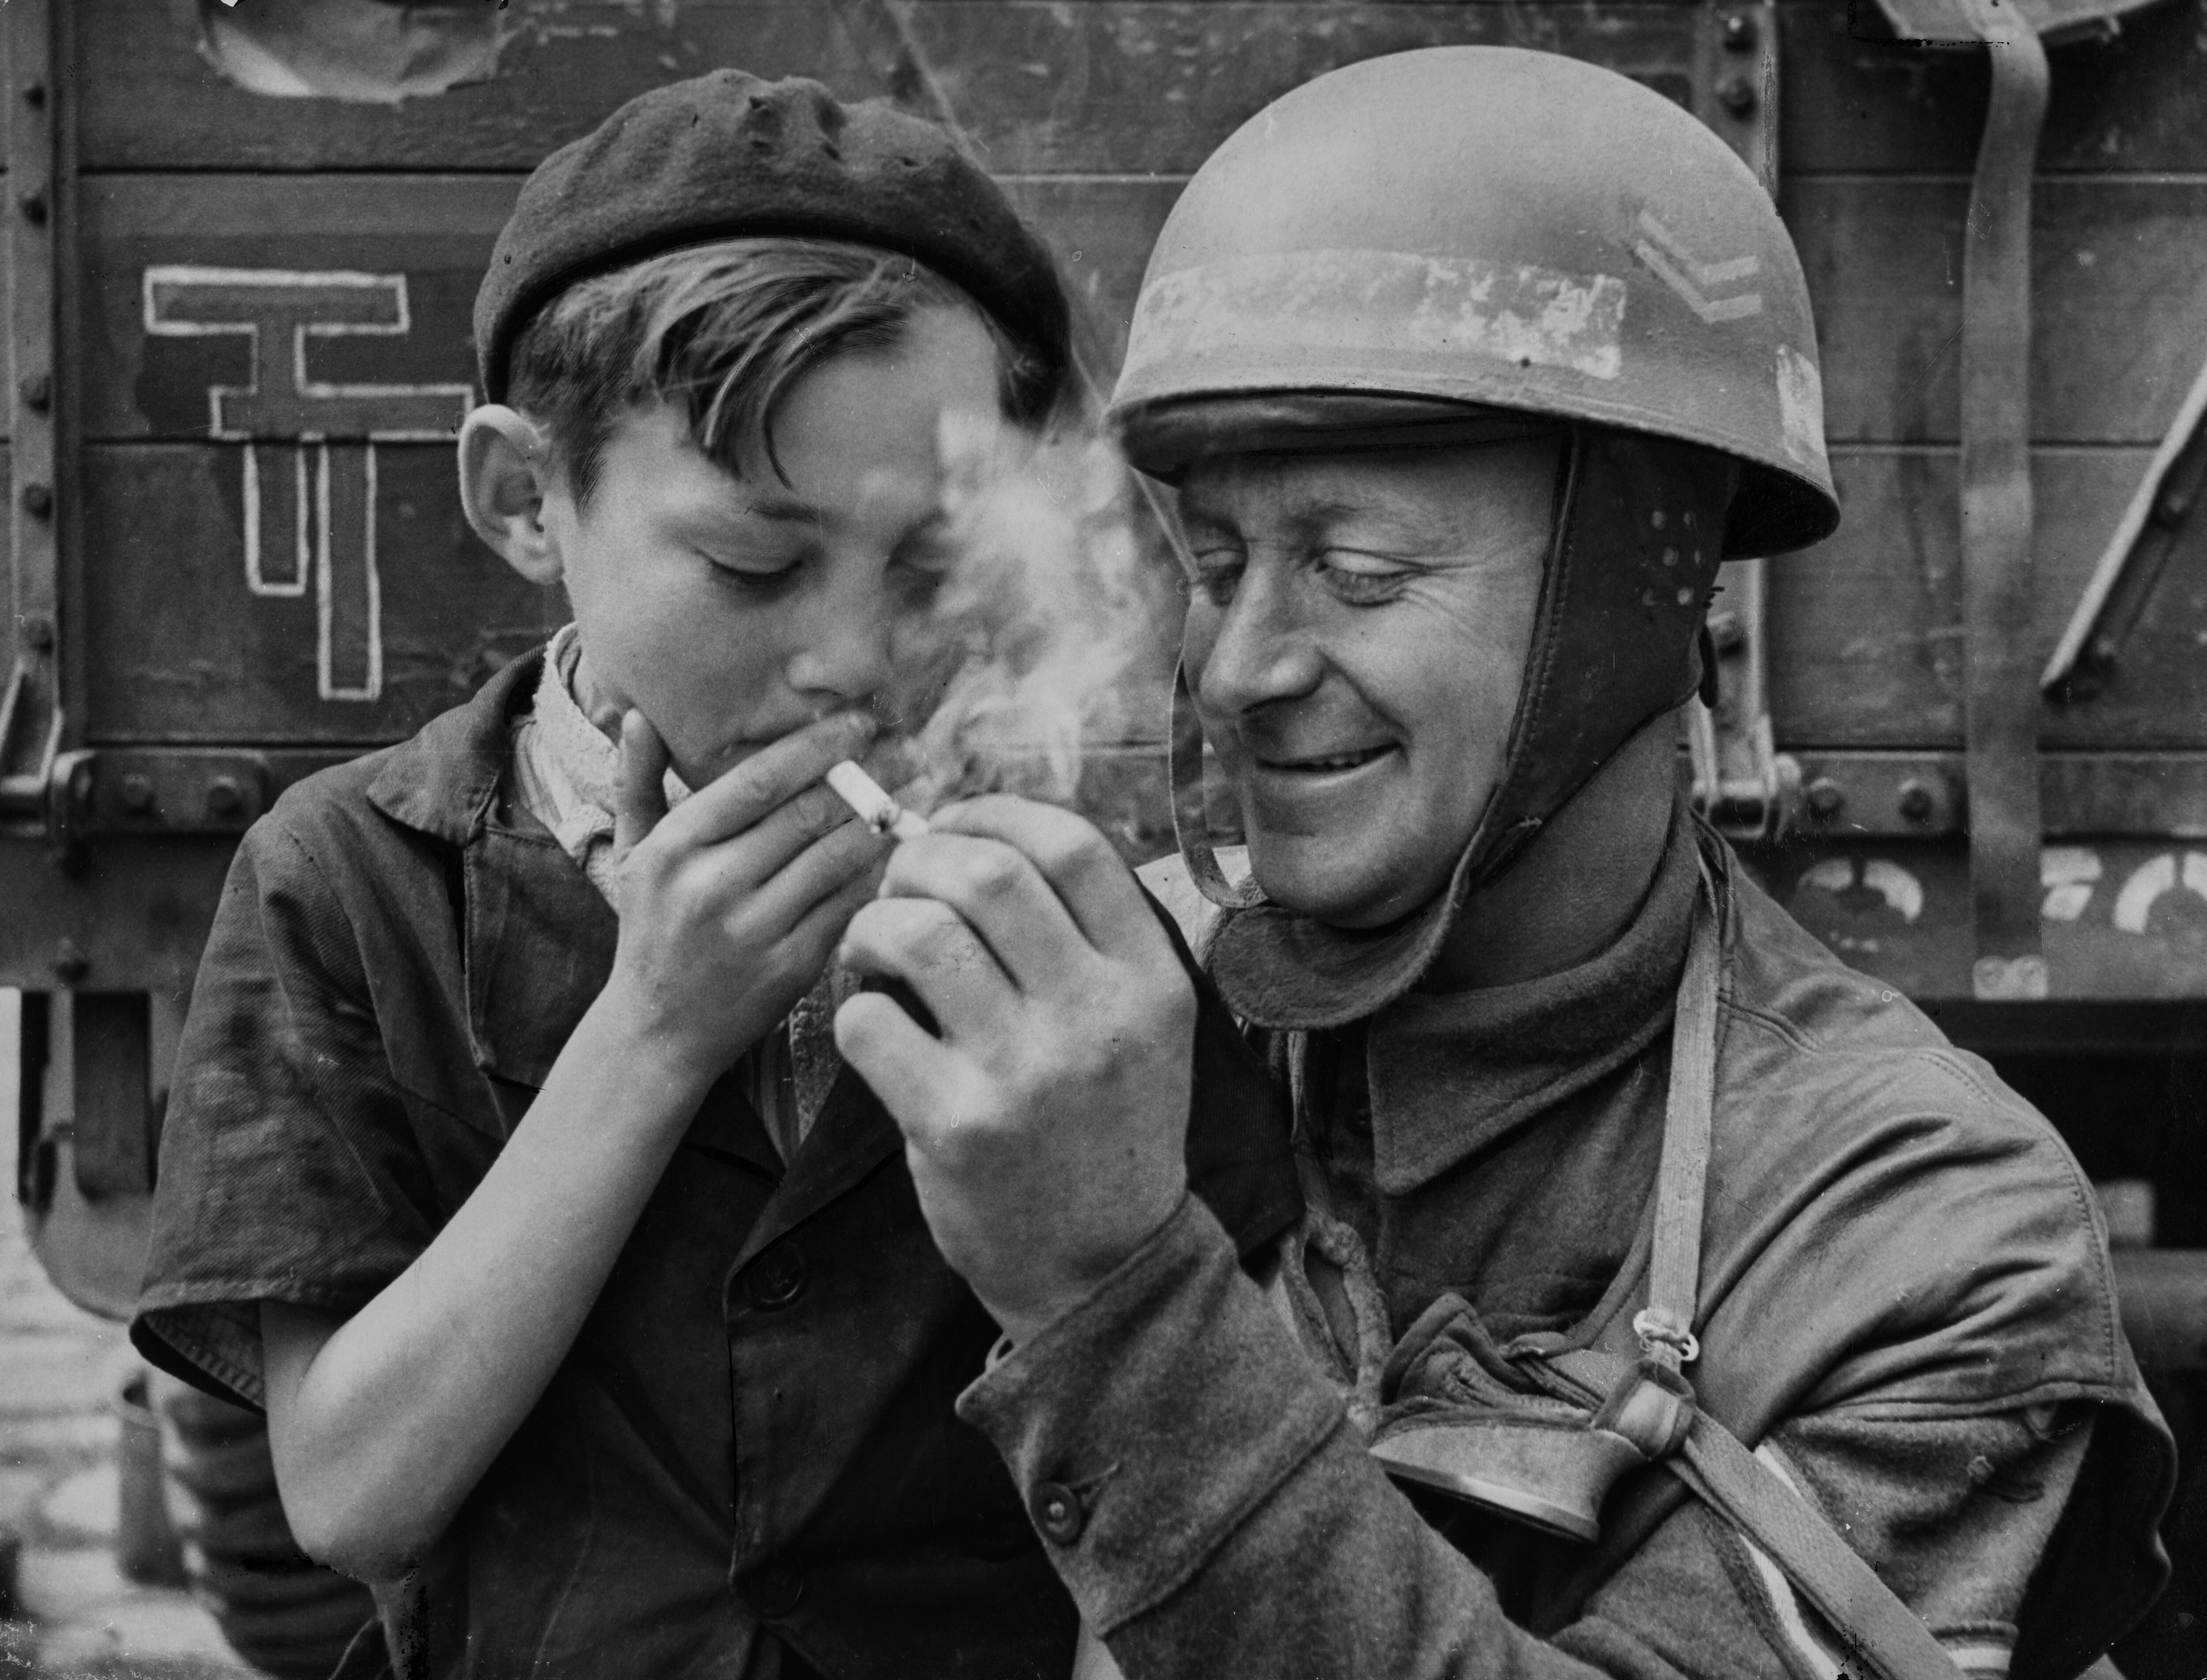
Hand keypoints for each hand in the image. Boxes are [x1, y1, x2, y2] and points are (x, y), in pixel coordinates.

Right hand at [601, 709, 888, 1086]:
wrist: (658, 1030)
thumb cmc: (652, 927)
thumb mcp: (634, 853)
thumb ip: (636, 781)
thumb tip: (638, 715)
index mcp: (676, 846)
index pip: (760, 779)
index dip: (819, 744)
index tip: (860, 720)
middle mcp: (712, 885)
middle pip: (809, 812)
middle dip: (868, 773)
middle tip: (909, 745)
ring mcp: (753, 930)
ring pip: (837, 856)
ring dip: (883, 819)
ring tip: (914, 789)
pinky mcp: (790, 968)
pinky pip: (848, 905)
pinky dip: (877, 873)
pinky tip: (899, 848)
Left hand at [833, 796, 1194, 1342]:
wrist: (1101, 1268)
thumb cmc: (1104, 1129)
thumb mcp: (1140, 1026)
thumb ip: (1085, 937)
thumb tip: (980, 838)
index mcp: (1149, 980)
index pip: (1072, 846)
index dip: (996, 813)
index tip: (957, 827)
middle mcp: (1096, 1016)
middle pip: (987, 874)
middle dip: (920, 861)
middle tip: (901, 890)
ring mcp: (1026, 1073)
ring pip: (920, 934)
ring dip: (874, 926)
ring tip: (873, 953)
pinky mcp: (957, 1127)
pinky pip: (870, 1023)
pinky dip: (855, 1011)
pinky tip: (874, 1029)